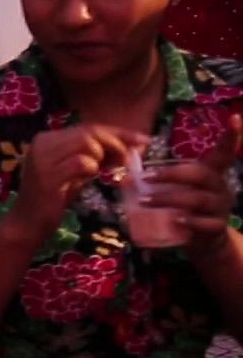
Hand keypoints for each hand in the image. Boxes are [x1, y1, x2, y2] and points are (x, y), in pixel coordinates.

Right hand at [9, 123, 148, 238]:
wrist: (27, 224)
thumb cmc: (53, 199)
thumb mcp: (74, 172)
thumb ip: (93, 156)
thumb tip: (130, 145)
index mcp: (46, 139)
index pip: (87, 127)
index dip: (117, 132)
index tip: (141, 140)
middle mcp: (41, 143)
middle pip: (89, 132)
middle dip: (116, 143)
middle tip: (130, 159)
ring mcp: (43, 159)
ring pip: (86, 143)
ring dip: (103, 157)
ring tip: (107, 171)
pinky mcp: (48, 176)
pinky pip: (81, 163)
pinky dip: (92, 169)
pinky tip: (91, 178)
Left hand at [145, 115, 242, 257]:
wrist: (205, 240)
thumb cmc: (187, 208)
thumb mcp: (179, 190)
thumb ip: (160, 180)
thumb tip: (126, 170)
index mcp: (212, 173)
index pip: (225, 152)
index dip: (231, 136)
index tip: (234, 117)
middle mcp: (220, 186)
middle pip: (199, 174)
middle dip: (170, 174)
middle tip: (146, 177)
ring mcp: (221, 207)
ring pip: (197, 199)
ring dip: (169, 199)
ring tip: (145, 201)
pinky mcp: (217, 226)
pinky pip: (205, 223)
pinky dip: (190, 222)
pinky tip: (176, 221)